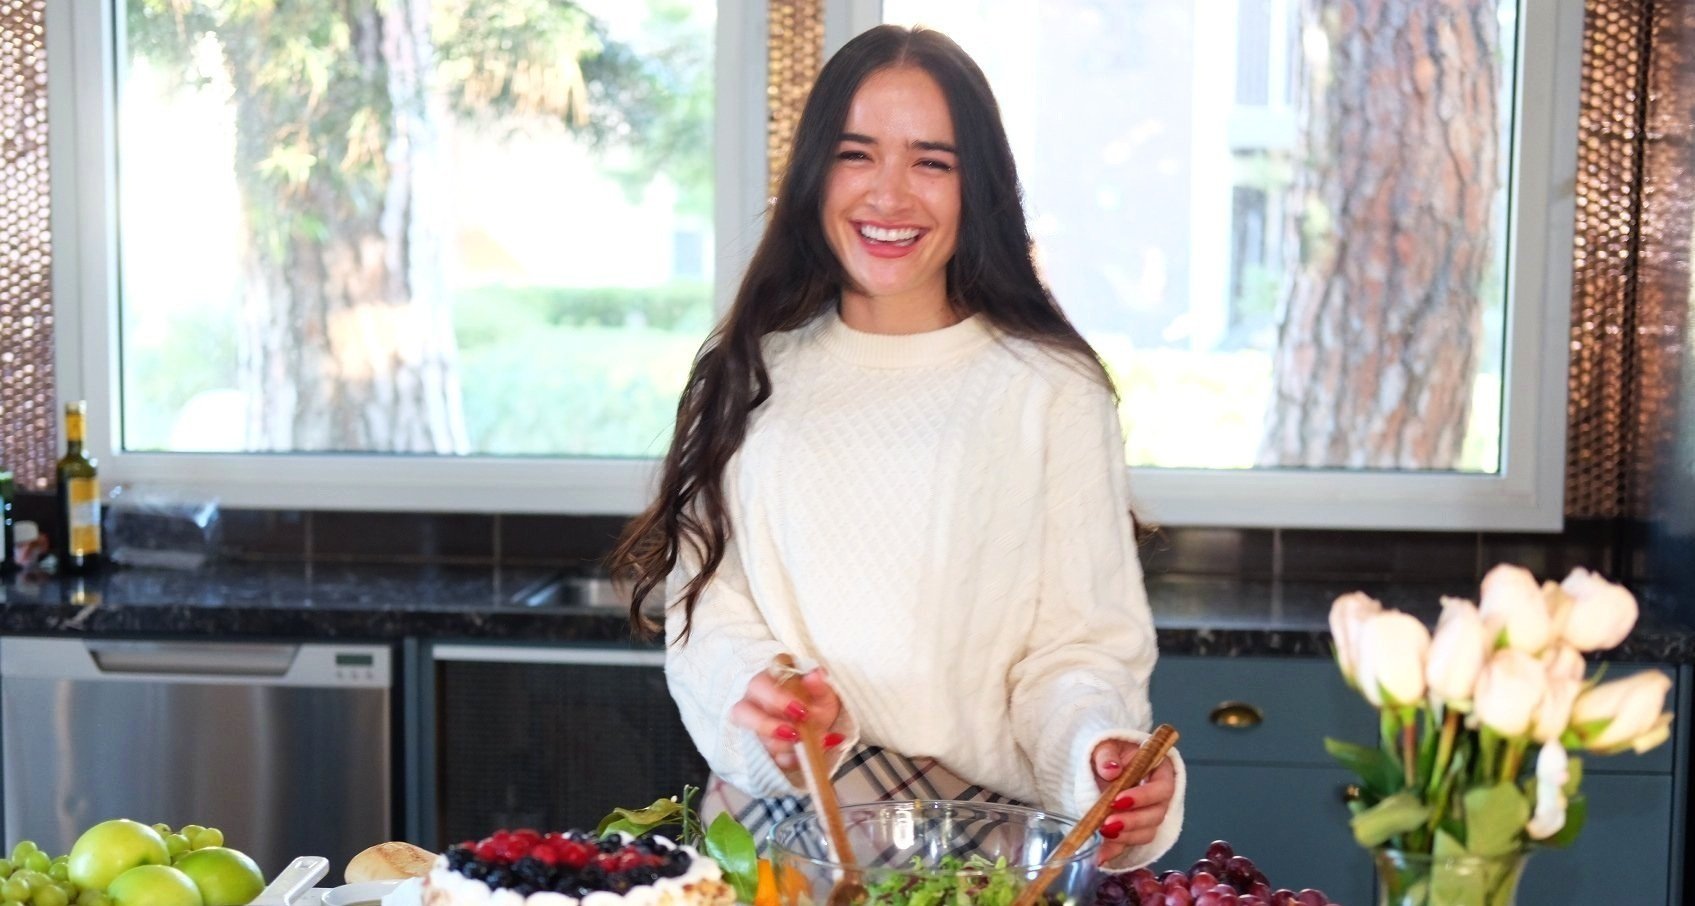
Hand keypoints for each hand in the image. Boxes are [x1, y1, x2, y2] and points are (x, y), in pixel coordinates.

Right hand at [731, 664, 845, 774]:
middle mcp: (752, 704)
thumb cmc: (813, 704)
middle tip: (795, 734)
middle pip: (743, 712)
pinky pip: (769, 759)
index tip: (801, 710)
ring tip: (812, 745)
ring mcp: (753, 730)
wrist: (818, 728)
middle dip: (768, 725)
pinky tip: (806, 757)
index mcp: (765, 682)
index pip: (760, 685)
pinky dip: (789, 760)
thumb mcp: (822, 694)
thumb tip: (815, 675)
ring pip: (758, 739)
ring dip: (786, 746)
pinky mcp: (760, 752)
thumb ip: (819, 685)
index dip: (777, 698)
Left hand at [1091, 739, 1176, 863]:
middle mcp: (1160, 797)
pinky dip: (1115, 851)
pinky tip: (1101, 856)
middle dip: (1132, 821)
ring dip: (1126, 837)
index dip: (1144, 797)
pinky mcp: (1134, 830)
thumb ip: (1107, 755)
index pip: (1162, 788)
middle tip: (1107, 823)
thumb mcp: (1107, 745)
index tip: (1118, 800)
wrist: (1104, 764)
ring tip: (1103, 833)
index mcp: (1160, 772)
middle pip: (1156, 815)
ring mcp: (1148, 815)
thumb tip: (1111, 770)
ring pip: (1147, 833)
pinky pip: (1129, 844)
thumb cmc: (1112, 752)